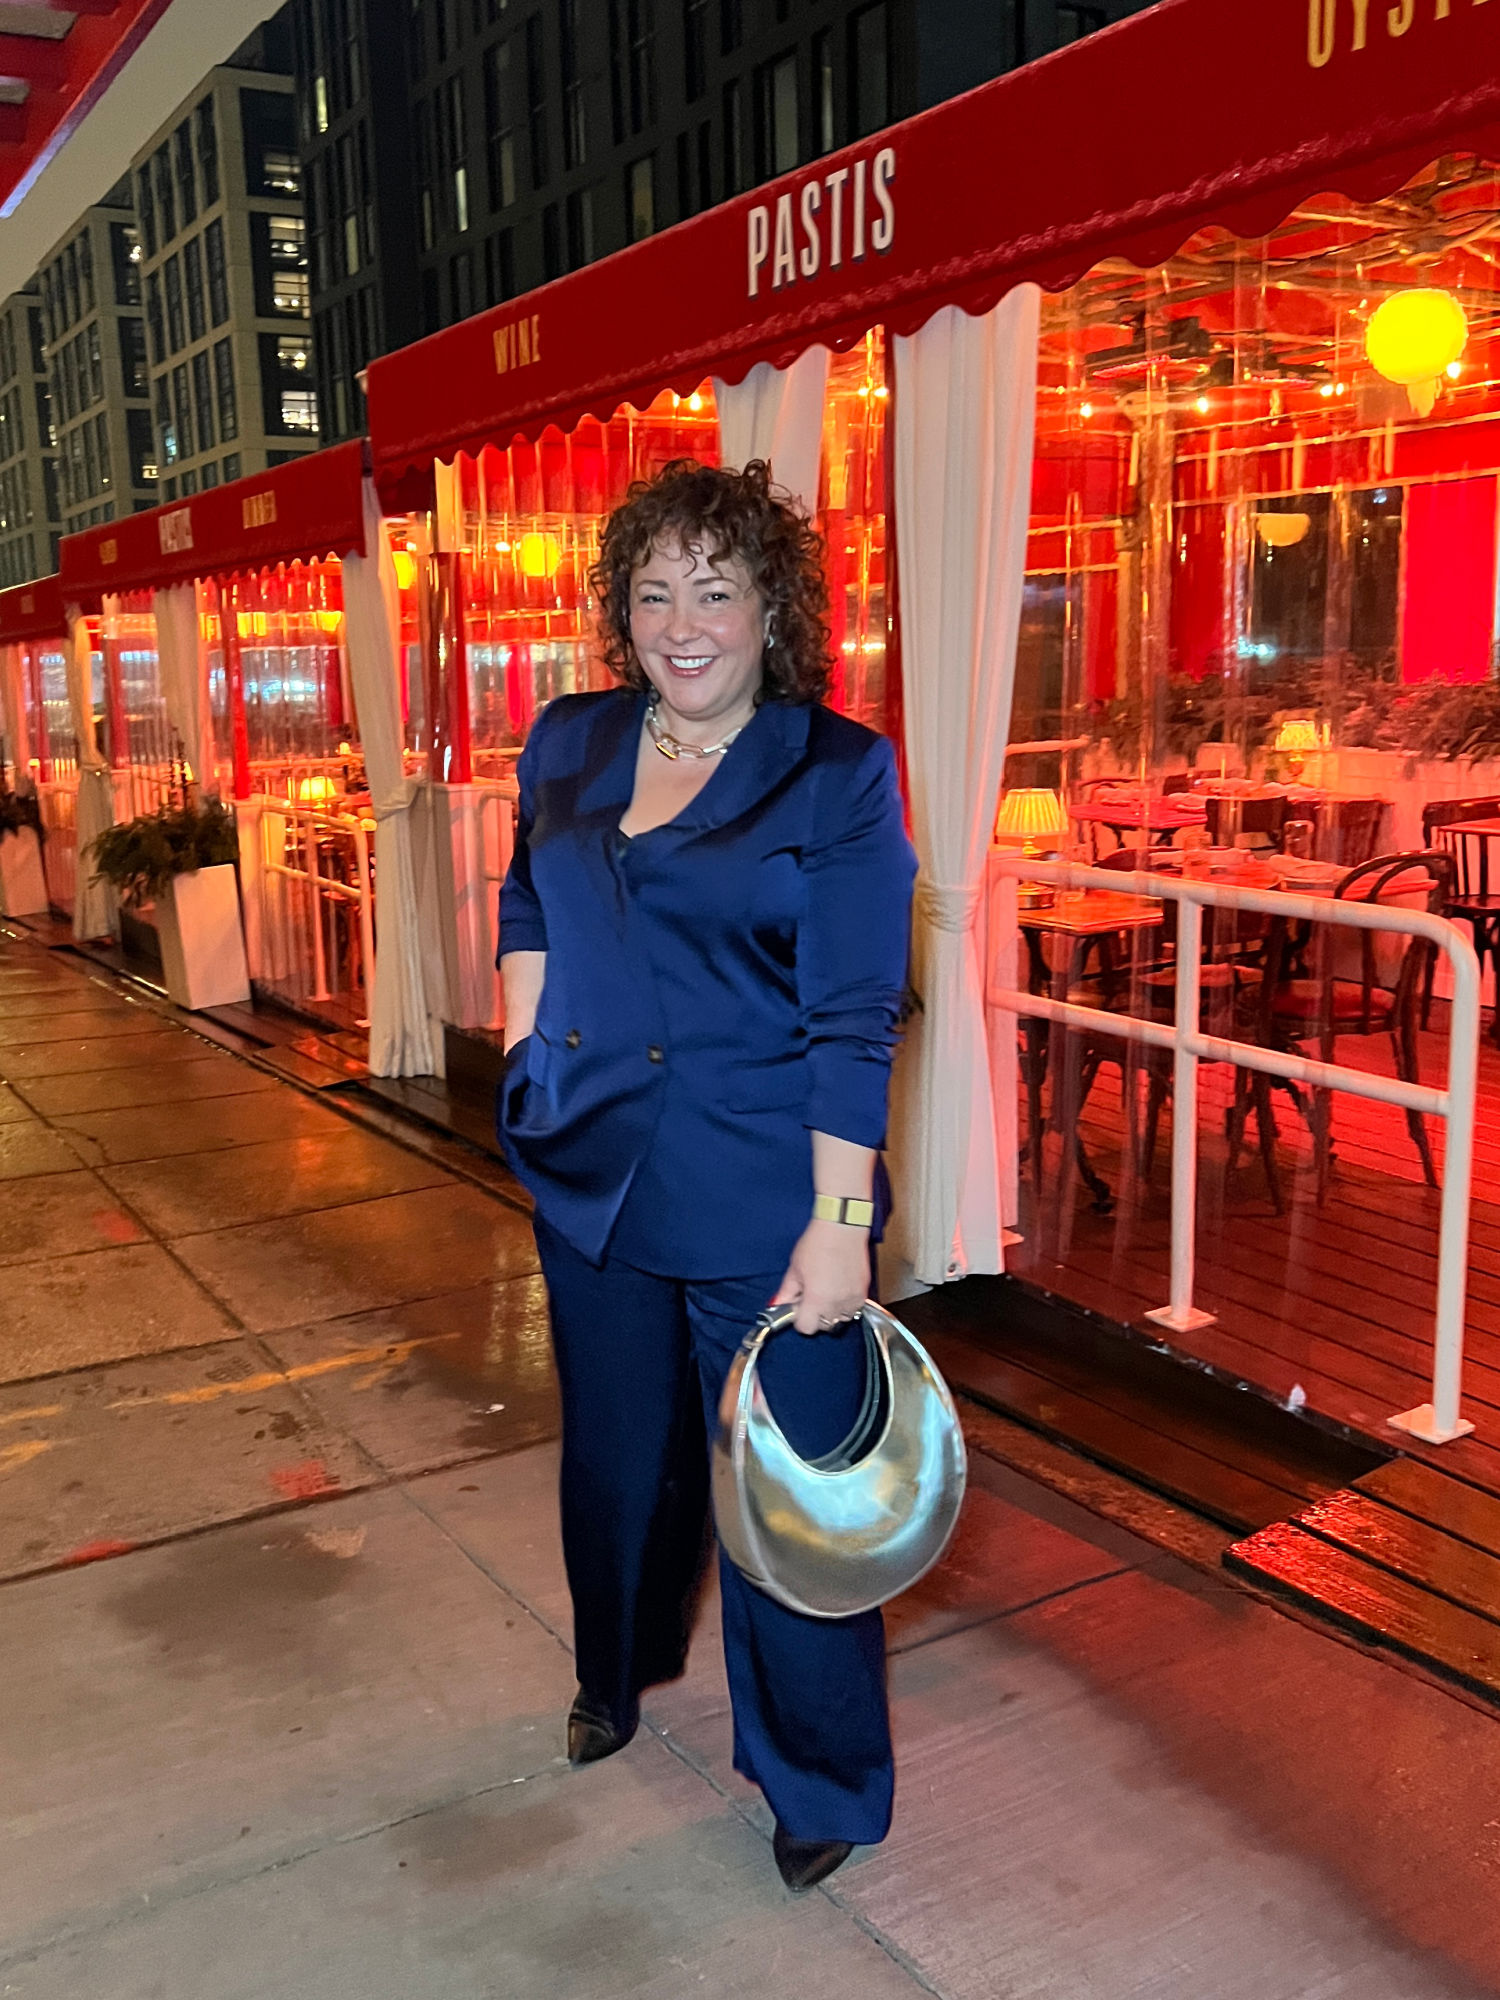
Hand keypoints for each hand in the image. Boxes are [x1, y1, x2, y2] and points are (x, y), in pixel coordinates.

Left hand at [772, 1217, 869, 1335]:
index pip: (806, 1328)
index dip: (799, 1318)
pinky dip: (845, 1304)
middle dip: (815, 1315)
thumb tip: (778, 1304)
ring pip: (839, 1319)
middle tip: (810, 1296)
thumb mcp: (795, 1268)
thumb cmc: (818, 1243)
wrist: (842, 1228)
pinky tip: (838, 1288)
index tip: (797, 1308)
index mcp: (817, 1300)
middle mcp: (836, 1303)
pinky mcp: (863, 1291)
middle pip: (823, 1326)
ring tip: (826, 1292)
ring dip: (831, 1312)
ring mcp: (852, 1299)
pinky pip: (853, 1309)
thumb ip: (787, 1291)